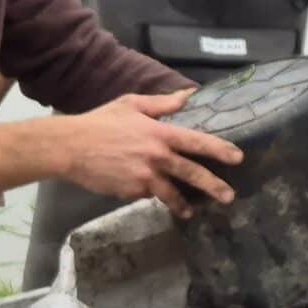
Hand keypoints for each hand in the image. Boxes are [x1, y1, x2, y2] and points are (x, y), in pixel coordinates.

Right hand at [58, 90, 243, 217]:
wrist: (70, 147)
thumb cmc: (100, 122)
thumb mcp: (132, 104)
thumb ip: (162, 103)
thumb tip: (188, 95)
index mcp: (159, 133)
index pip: (196, 142)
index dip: (219, 150)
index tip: (237, 158)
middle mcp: (156, 157)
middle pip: (192, 173)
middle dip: (214, 186)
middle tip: (229, 197)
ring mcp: (144, 177)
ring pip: (171, 193)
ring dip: (182, 204)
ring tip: (190, 212)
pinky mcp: (131, 191)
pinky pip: (147, 194)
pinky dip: (149, 194)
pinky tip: (146, 193)